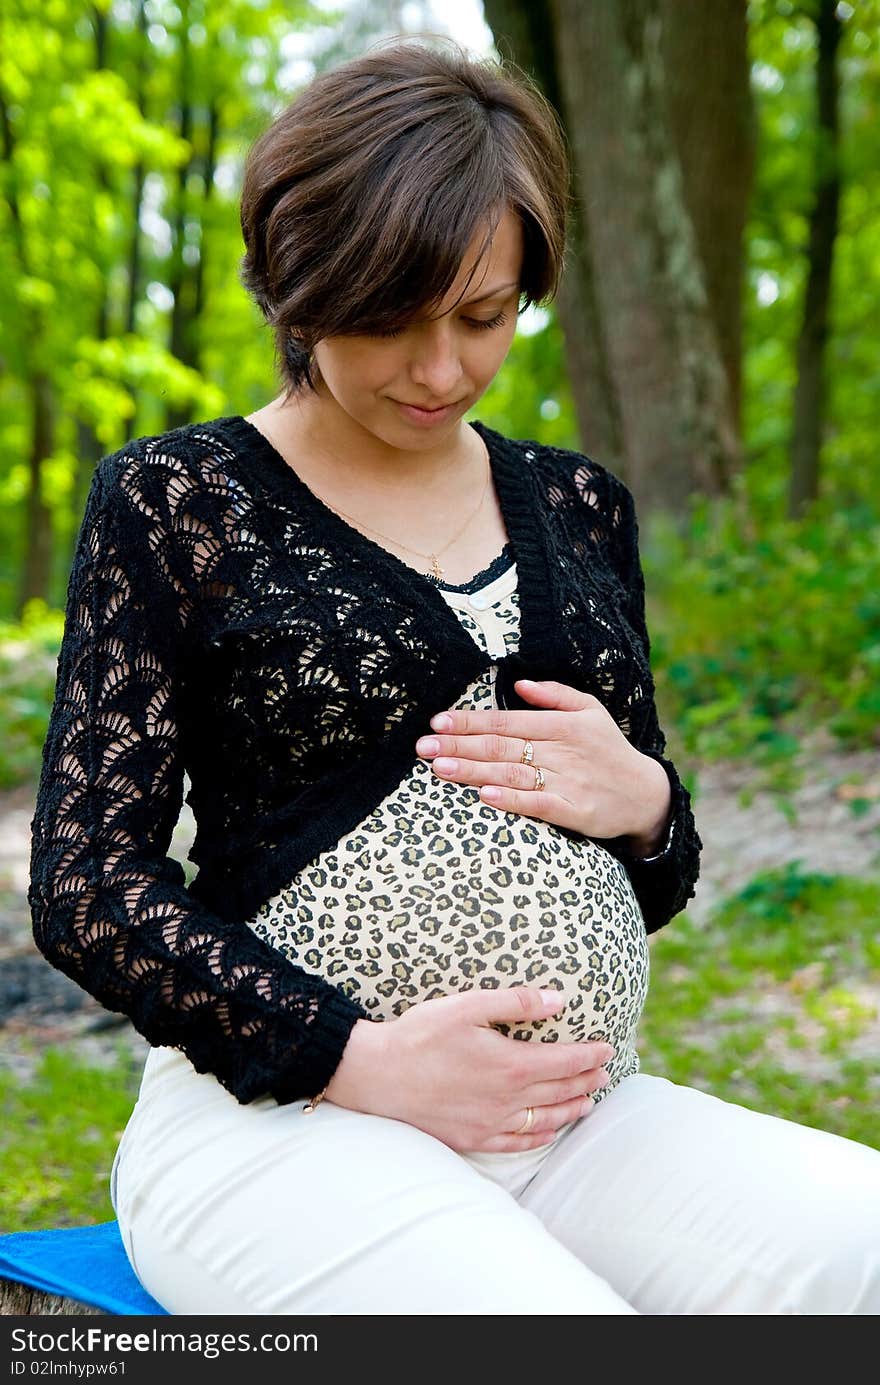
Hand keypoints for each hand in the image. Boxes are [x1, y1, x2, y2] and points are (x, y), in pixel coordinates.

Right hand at [324, 987, 615, 1152]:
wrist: (377, 1076)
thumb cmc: (419, 1035)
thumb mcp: (467, 1005)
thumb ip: (516, 1003)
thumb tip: (558, 1000)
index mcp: (510, 1065)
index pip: (565, 1062)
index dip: (590, 1056)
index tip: (606, 1049)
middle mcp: (507, 1100)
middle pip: (560, 1090)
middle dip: (586, 1080)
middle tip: (605, 1073)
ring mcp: (490, 1123)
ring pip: (544, 1120)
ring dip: (570, 1110)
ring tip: (587, 1102)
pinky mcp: (472, 1138)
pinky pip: (517, 1143)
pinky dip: (540, 1137)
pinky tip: (547, 1131)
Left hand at [414, 678, 671, 852]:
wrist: (645, 793)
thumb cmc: (609, 749)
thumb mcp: (590, 710)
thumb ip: (554, 694)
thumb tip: (517, 683)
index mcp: (561, 725)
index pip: (506, 720)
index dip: (470, 721)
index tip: (437, 722)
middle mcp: (561, 751)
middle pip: (501, 746)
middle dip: (459, 745)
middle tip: (423, 747)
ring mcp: (567, 781)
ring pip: (512, 773)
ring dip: (473, 771)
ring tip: (440, 768)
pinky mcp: (574, 811)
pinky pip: (538, 804)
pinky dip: (512, 799)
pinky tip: (485, 797)